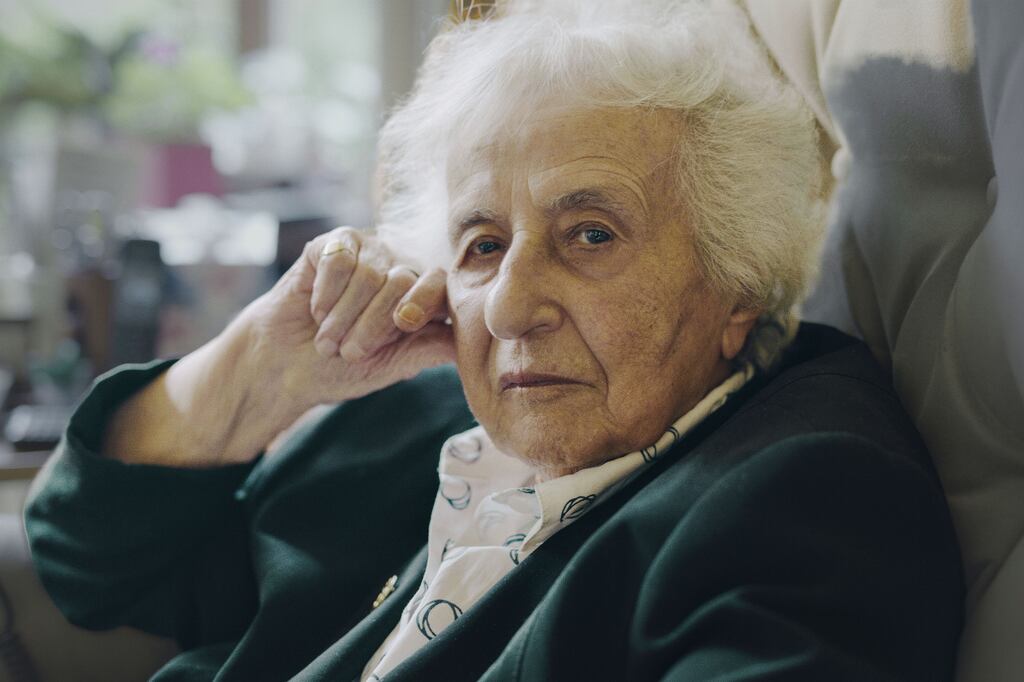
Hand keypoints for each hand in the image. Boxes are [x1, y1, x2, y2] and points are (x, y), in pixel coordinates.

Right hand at [239, 226, 454, 408]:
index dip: (423, 301)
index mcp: (421, 299)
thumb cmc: (341, 367)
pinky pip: (338, 259)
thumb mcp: (390, 366)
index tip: (405, 323)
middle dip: (371, 324)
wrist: (284, 364)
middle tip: (348, 352)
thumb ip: (428, 349)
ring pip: (368, 273)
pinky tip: (315, 309)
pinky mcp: (334, 243)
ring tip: (327, 339)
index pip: (439, 285)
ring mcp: (369, 252)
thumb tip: (469, 342)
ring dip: (341, 317)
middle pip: (402, 280)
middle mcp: (400, 269)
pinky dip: (325, 293)